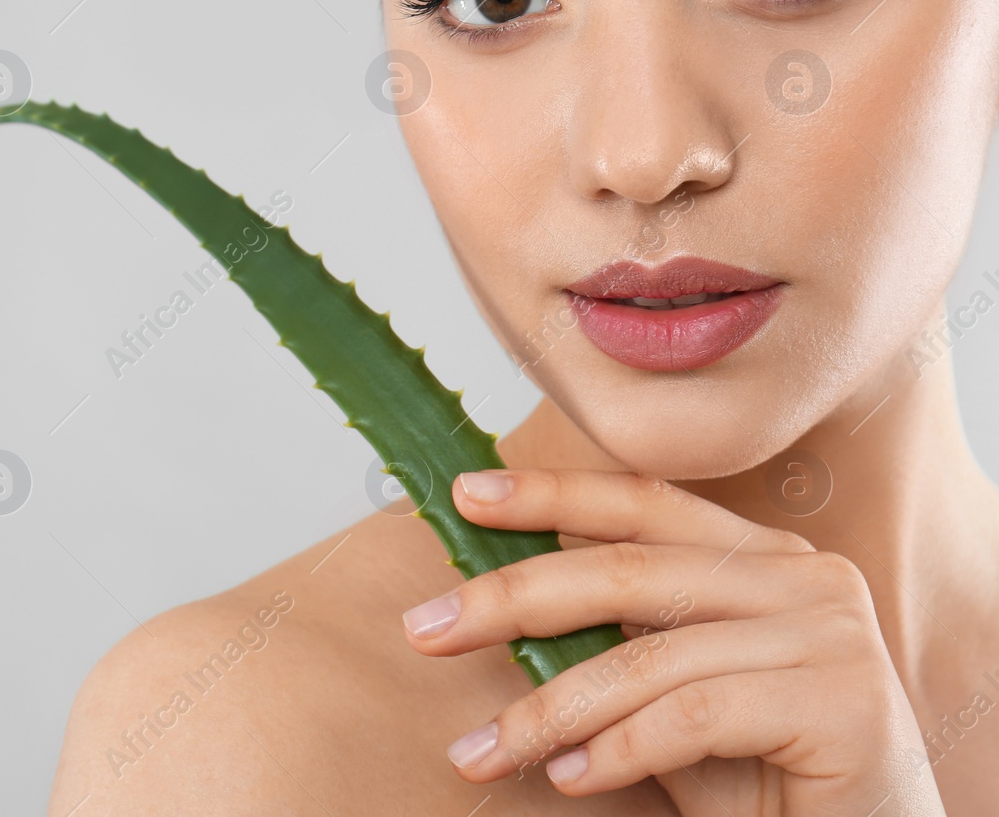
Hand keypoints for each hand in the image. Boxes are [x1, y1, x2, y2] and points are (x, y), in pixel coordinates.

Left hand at [398, 468, 944, 815]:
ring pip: (647, 657)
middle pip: (627, 570)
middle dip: (512, 598)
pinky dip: (618, 749)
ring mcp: (830, 633)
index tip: (465, 495)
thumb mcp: (672, 691)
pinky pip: (693, 716)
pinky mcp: (846, 701)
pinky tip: (571, 777)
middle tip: (425, 627)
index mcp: (761, 557)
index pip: (642, 504)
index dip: (552, 494)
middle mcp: (802, 576)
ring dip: (547, 710)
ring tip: (480, 753)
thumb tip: (492, 605)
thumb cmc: (764, 774)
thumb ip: (617, 640)